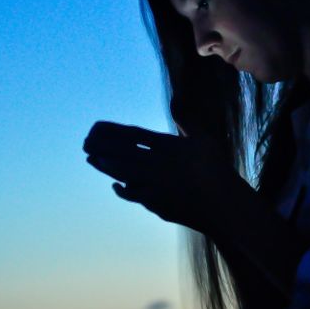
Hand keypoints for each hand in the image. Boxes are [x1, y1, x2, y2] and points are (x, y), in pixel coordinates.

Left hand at [82, 120, 244, 236]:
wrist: (224, 205)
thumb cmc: (218, 169)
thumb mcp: (205, 139)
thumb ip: (186, 121)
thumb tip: (175, 103)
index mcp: (168, 146)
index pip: (132, 134)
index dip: (112, 131)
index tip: (97, 127)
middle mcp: (158, 164)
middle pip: (122, 152)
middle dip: (101, 146)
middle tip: (85, 142)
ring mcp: (155, 185)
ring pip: (124, 173)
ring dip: (105, 166)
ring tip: (91, 159)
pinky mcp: (157, 204)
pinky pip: (134, 195)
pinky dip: (123, 190)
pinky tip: (115, 186)